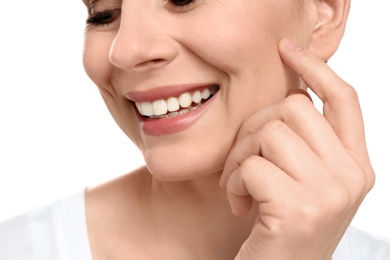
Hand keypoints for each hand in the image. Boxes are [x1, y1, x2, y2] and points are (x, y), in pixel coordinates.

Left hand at [219, 39, 374, 259]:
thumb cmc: (283, 227)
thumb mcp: (304, 181)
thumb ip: (304, 142)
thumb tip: (288, 93)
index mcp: (356, 165)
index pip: (344, 98)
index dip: (315, 68)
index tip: (286, 51)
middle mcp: (352, 176)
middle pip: (293, 107)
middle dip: (253, 128)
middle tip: (243, 161)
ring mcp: (329, 193)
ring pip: (269, 131)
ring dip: (241, 158)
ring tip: (241, 187)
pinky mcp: (299, 209)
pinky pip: (253, 165)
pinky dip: (235, 182)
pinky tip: (241, 206)